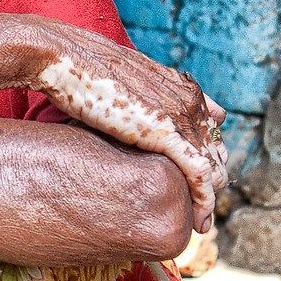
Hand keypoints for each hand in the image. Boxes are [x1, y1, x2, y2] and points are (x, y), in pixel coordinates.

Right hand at [31, 25, 229, 235]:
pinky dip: (204, 199)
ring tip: (202, 223)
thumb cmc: (82, 72)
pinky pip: (198, 172)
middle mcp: (188, 99)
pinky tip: (200, 220)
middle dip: (212, 182)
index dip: (206, 159)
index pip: (209, 131)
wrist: (65, 56)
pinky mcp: (165, 131)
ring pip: (212, 165)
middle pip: (215, 150)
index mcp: (180, 87)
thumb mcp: (121, 86)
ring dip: (209, 198)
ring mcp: (179, 114)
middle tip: (199, 212)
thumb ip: (142, 103)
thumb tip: (144, 122)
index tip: (195, 186)